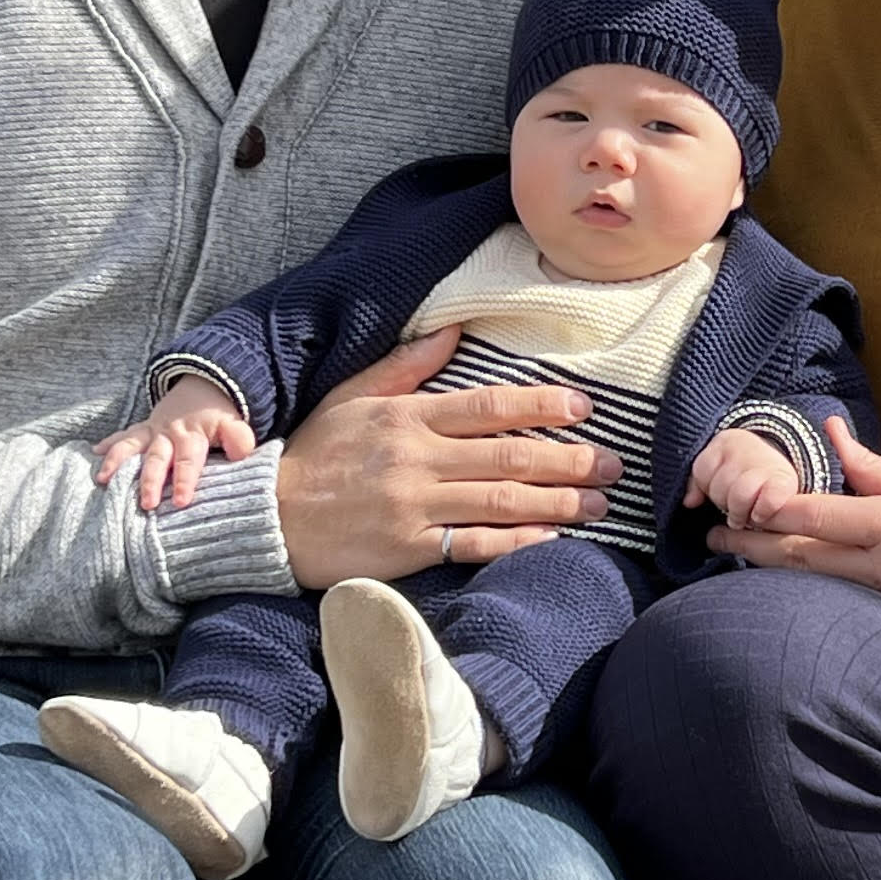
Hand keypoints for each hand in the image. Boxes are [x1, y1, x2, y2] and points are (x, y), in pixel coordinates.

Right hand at [95, 381, 259, 510]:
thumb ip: (238, 438)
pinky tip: (94, 454)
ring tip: (104, 480)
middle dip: (150, 480)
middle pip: (157, 459)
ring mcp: (152, 431)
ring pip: (132, 446)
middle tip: (145, 503)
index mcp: (193, 436)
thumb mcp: (233, 424)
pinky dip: (108, 444)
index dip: (184, 480)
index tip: (179, 501)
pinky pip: (123, 436)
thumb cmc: (219, 416)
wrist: (205, 385)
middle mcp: (169, 434)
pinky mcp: (142, 430)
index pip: (189, 460)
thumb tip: (240, 453)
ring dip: (118, 463)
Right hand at [274, 329, 622, 584]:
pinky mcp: (409, 550)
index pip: (489, 406)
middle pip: (509, 455)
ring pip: (501, 500)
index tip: (584, 408)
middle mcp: (416, 460)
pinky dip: (516, 541)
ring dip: (558, 503)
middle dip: (569, 460)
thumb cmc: (313, 455)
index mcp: (407, 418)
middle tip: (613, 465)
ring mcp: (414, 507)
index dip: (542, 405)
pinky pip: (474, 545)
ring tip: (598, 505)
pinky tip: (551, 538)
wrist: (267, 517)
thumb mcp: (352, 397)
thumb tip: (455, 329)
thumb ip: (406, 367)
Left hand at [707, 419, 880, 638]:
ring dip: (771, 571)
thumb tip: (831, 433)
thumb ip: (874, 468)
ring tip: (734, 557)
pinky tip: (783, 584)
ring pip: (814, 586)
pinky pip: (841, 605)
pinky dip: (808, 592)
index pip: (816, 518)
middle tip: (713, 537)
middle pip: (801, 558)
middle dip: (752, 546)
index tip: (738, 502)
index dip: (771, 511)